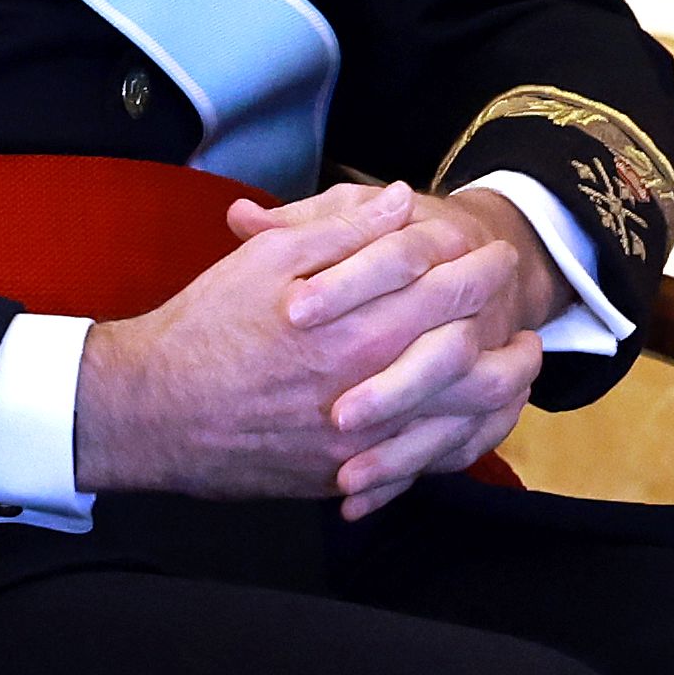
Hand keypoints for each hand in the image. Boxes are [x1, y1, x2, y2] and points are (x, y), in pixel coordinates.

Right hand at [73, 182, 554, 511]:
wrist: (152, 414)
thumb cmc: (205, 328)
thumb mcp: (265, 260)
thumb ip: (340, 230)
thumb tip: (398, 199)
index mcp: (354, 325)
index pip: (448, 290)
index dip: (482, 266)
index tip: (497, 251)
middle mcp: (369, 386)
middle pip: (471, 353)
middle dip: (505, 320)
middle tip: (516, 302)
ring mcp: (362, 440)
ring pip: (464, 416)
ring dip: (504, 384)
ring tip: (522, 360)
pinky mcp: (348, 475)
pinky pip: (428, 464)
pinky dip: (467, 438)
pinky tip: (481, 416)